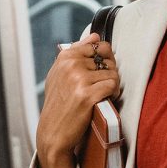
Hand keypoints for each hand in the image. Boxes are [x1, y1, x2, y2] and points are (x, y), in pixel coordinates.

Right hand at [36, 32, 119, 159]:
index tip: (99, 72)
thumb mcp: (60, 74)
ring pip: (112, 74)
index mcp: (65, 56)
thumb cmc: (58, 104)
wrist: (53, 132)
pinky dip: (113, 94)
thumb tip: (94, 35)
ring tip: (100, 95)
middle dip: (109, 73)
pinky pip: (113, 85)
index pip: (98, 45)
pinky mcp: (87, 95)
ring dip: (111, 86)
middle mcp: (71, 64)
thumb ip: (77, 52)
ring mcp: (79, 79)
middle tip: (100, 87)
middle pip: (108, 60)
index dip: (104, 60)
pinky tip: (104, 100)